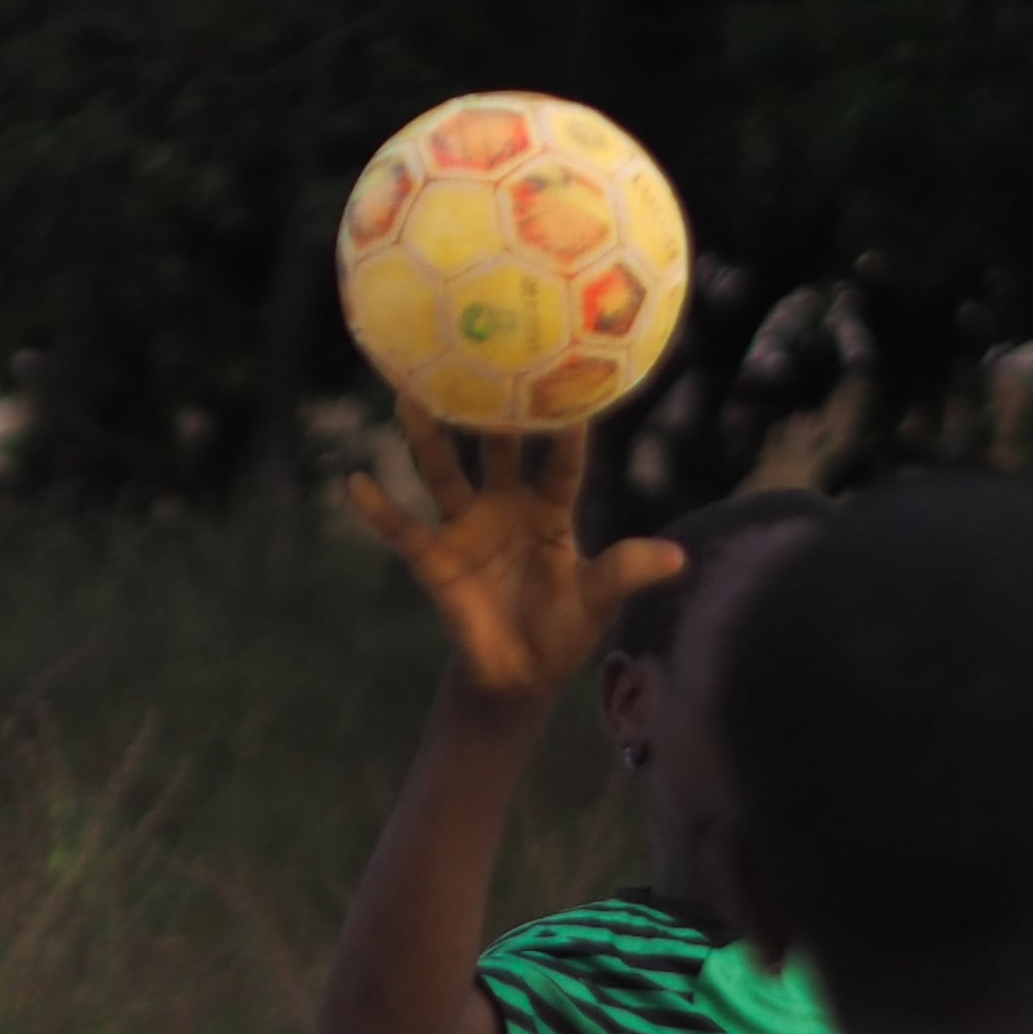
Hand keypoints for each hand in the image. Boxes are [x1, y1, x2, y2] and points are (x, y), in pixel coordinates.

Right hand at [345, 397, 684, 703]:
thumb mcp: (597, 601)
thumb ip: (625, 572)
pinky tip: (355, 481)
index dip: (566, 425)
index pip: (561, 460)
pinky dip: (379, 509)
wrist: (520, 676)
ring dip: (427, 437)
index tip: (569, 377)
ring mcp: (467, 528)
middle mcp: (506, 505)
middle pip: (497, 448)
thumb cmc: (563, 631)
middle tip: (481, 357)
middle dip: (490, 409)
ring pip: (445, 473)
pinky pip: (404, 530)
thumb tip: (677, 559)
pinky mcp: (436, 559)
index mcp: (551, 510)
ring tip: (409, 394)